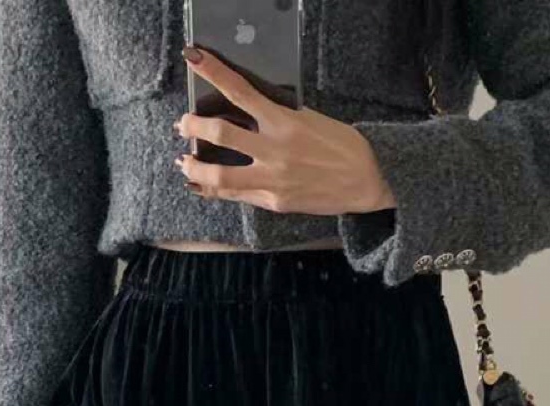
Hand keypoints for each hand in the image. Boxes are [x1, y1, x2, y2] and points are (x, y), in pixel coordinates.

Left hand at [174, 46, 395, 215]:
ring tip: (183, 161)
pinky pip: (236, 196)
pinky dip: (213, 192)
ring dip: (194, 168)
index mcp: (283, 121)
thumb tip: (249, 115)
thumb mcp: (310, 120)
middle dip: (193, 127)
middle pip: (220, 135)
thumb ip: (277, 118)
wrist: (367, 180)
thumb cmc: (342, 146)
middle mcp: (274, 150)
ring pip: (220, 176)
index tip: (192, 57)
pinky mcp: (275, 203)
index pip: (239, 91)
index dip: (212, 72)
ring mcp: (272, 179)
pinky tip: (200, 187)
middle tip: (182, 124)